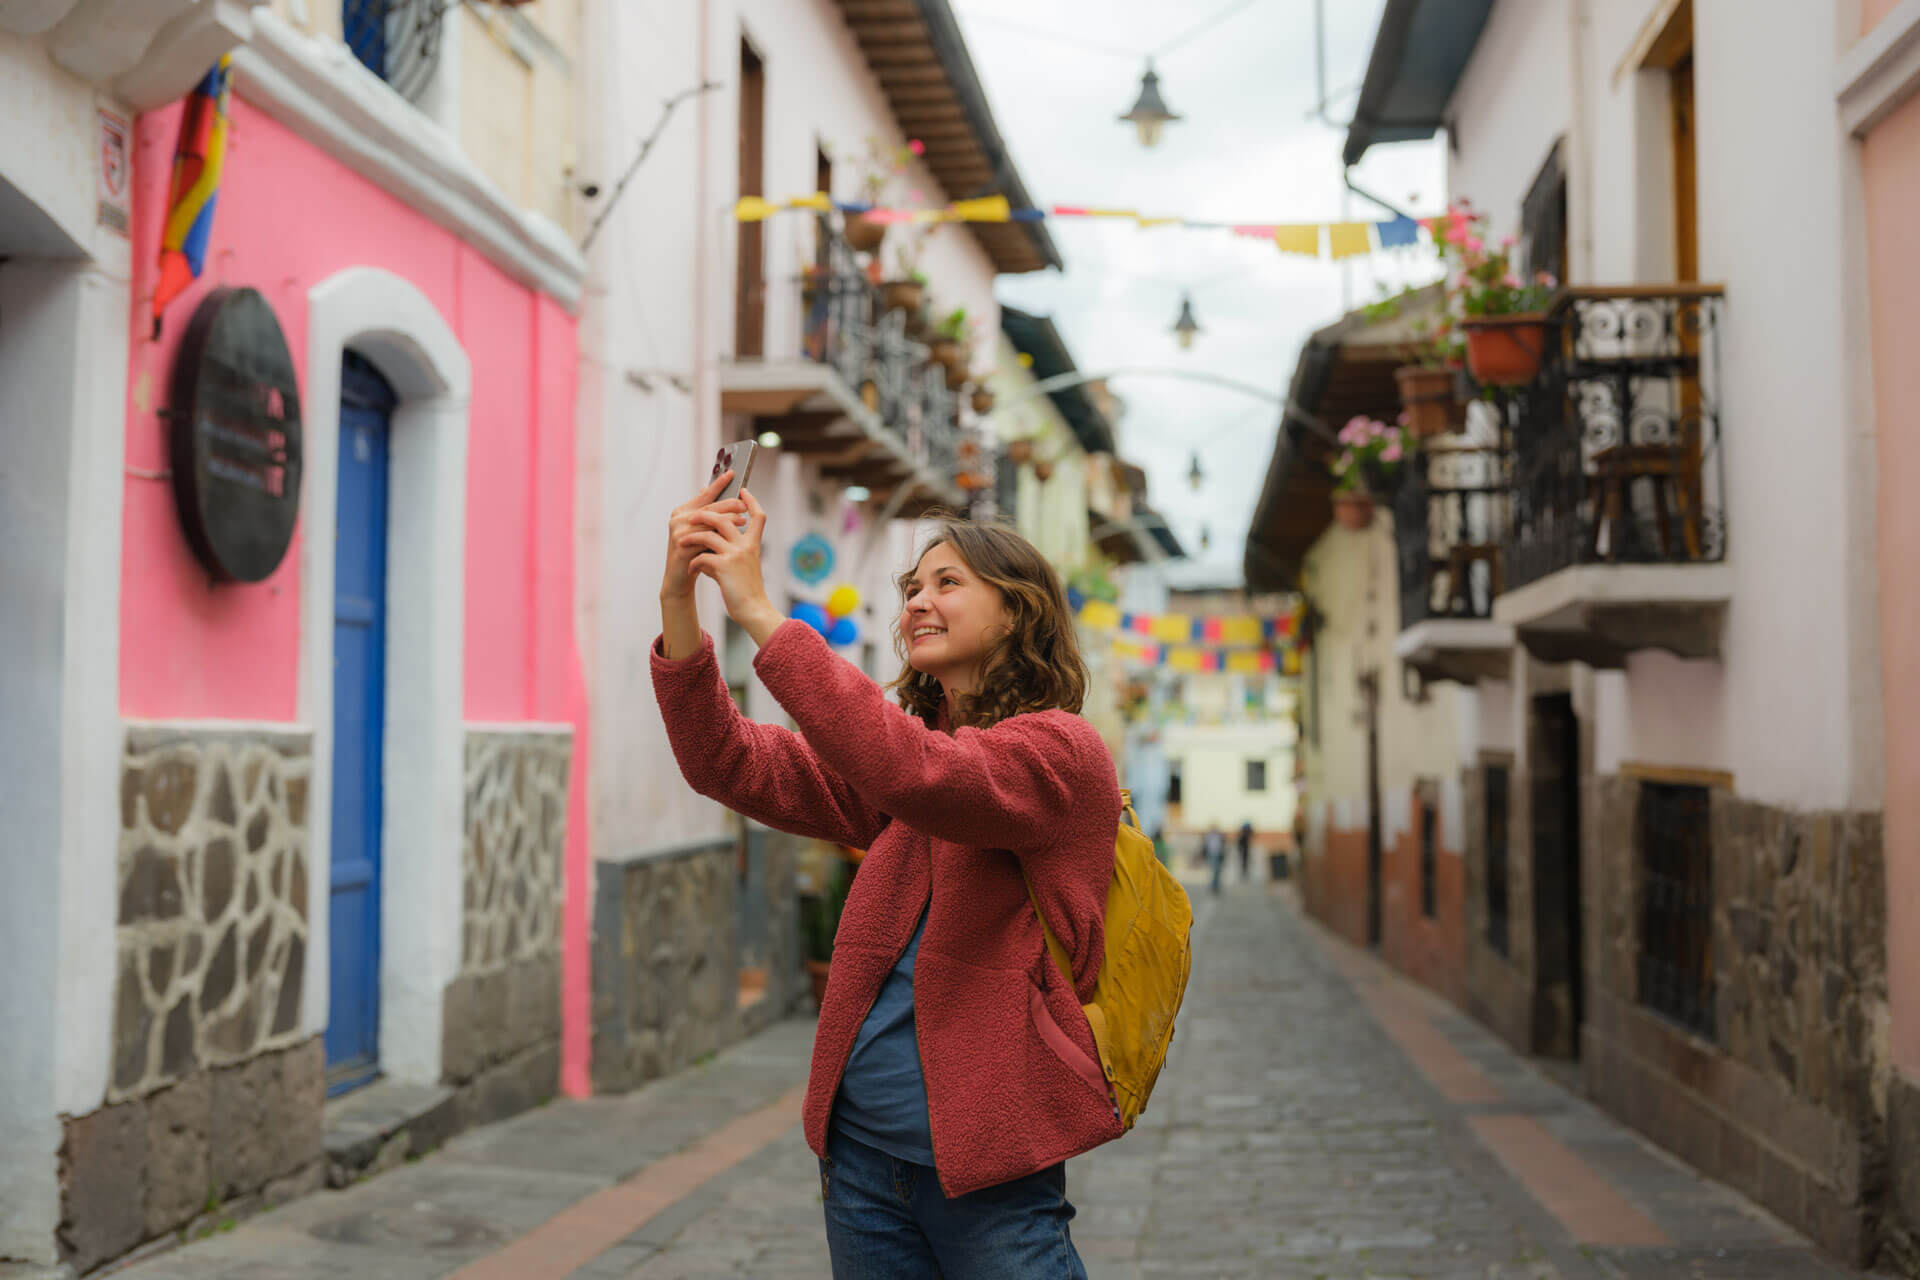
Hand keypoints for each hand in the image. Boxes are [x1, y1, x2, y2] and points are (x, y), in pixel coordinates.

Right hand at [662, 472, 745, 601]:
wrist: (679, 579)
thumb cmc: (693, 553)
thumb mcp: (700, 531)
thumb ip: (705, 513)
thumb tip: (710, 490)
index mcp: (682, 511)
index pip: (704, 495)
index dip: (718, 484)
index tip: (733, 473)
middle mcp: (678, 519)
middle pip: (708, 508)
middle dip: (728, 504)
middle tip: (744, 503)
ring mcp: (678, 532)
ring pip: (707, 522)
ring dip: (727, 520)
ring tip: (743, 519)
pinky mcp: (681, 546)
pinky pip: (704, 538)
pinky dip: (719, 536)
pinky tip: (731, 537)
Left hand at [680, 489, 781, 641]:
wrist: (753, 610)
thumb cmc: (746, 591)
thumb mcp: (741, 567)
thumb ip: (728, 552)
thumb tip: (708, 543)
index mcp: (753, 544)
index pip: (758, 516)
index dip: (752, 501)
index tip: (744, 491)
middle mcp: (746, 546)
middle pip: (725, 517)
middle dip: (706, 514)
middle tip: (692, 518)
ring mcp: (735, 554)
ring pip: (709, 533)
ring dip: (692, 536)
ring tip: (681, 542)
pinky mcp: (724, 566)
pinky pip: (702, 556)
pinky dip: (693, 562)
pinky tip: (691, 569)